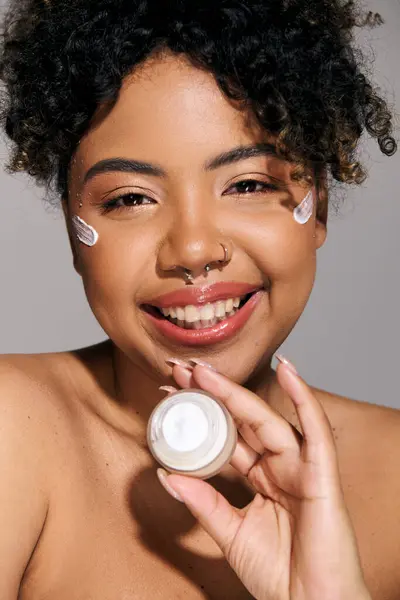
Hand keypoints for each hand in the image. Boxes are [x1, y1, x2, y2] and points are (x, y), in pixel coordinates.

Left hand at [157, 356, 370, 599]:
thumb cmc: (278, 576)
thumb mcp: (229, 533)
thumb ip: (203, 502)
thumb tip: (166, 474)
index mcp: (261, 478)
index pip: (228, 436)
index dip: (202, 414)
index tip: (171, 393)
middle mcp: (280, 467)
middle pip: (243, 421)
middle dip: (212, 394)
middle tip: (180, 372)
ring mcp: (301, 468)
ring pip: (268, 420)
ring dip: (237, 393)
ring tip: (205, 372)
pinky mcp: (322, 475)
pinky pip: (316, 430)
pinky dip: (304, 399)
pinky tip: (288, 371)